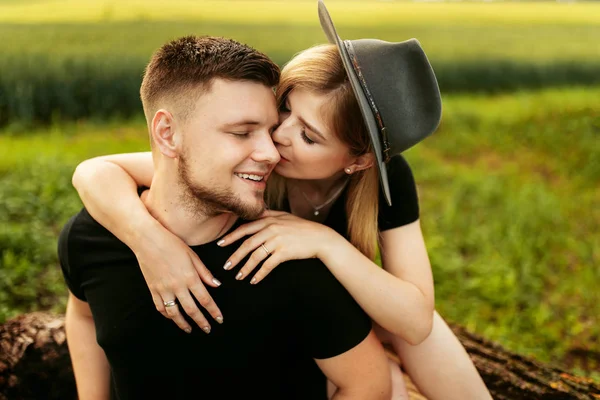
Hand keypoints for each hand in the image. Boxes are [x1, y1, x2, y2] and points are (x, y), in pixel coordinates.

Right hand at [132, 220, 223, 333]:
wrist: (147, 240)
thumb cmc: (172, 244)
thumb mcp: (193, 256)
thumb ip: (204, 272)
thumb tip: (216, 285)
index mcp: (190, 277)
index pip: (205, 299)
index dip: (213, 311)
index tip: (219, 319)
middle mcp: (177, 286)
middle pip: (192, 310)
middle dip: (201, 322)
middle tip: (208, 329)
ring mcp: (163, 290)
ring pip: (175, 313)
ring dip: (183, 323)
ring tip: (190, 329)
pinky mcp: (153, 290)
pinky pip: (161, 307)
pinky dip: (167, 315)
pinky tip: (173, 317)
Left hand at [217, 210, 335, 283]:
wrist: (320, 237)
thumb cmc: (302, 227)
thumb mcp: (284, 216)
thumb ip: (269, 214)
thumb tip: (255, 214)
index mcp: (269, 219)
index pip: (245, 228)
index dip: (231, 237)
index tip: (220, 244)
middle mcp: (271, 228)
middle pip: (247, 243)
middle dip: (235, 256)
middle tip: (226, 266)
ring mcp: (277, 240)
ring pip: (256, 255)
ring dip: (246, 267)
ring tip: (239, 276)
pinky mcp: (284, 252)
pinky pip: (268, 265)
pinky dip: (259, 274)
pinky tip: (254, 280)